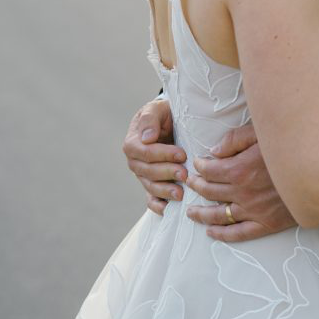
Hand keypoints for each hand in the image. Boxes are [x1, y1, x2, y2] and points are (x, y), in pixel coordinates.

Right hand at [122, 99, 186, 214]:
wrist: (169, 123)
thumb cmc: (164, 114)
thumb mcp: (157, 109)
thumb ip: (150, 119)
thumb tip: (147, 138)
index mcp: (133, 142)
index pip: (144, 152)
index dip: (162, 154)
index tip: (181, 154)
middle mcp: (135, 161)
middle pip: (147, 171)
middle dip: (167, 173)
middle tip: (185, 174)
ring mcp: (142, 174)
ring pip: (150, 186)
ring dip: (165, 191)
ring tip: (181, 194)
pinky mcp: (151, 184)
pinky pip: (150, 199)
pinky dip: (157, 206)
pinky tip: (168, 209)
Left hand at [186, 124, 295, 242]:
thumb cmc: (291, 148)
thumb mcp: (263, 133)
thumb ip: (236, 139)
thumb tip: (214, 151)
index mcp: (239, 169)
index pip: (210, 170)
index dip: (200, 166)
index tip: (197, 164)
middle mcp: (242, 193)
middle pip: (210, 191)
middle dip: (197, 186)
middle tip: (190, 183)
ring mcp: (253, 211)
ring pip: (218, 215)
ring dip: (201, 214)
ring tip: (190, 212)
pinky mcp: (266, 224)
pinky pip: (238, 233)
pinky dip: (222, 235)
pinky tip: (211, 232)